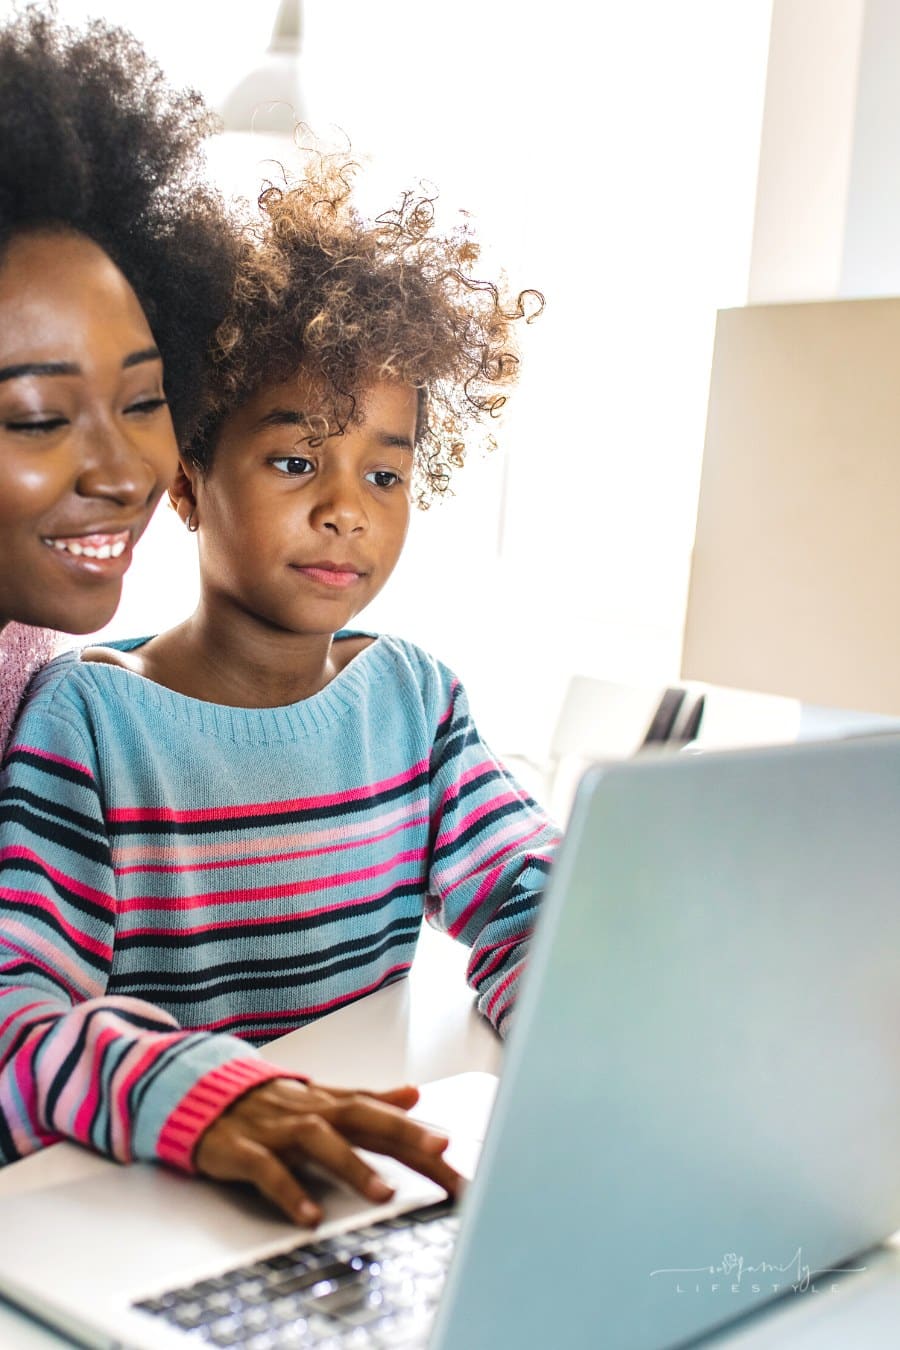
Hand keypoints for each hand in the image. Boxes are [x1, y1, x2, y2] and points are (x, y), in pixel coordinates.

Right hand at [194, 1078, 459, 1224]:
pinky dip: (289, 1192)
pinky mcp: (244, 1150)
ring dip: (353, 1165)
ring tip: (383, 1194)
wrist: (201, 1094)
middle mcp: (312, 1112)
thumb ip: (369, 1099)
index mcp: (334, 1104)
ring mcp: (278, 1129)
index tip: (457, 1155)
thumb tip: (414, 1093)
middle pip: (364, 1118)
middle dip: (403, 1134)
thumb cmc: (272, 1103)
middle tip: (441, 1154)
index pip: (387, 1118)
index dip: (422, 1135)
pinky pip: (268, 1171)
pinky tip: (310, 1216)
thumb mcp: (323, 1100)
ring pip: (320, 1141)